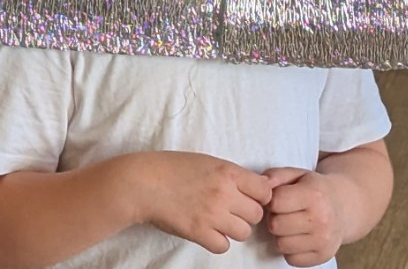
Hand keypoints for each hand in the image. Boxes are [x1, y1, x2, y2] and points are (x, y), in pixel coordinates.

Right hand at [133, 151, 272, 254]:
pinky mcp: (199, 232)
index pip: (265, 192)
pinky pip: (223, 246)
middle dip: (245, 214)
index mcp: (227, 172)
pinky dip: (217, 241)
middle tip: (229, 211)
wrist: (142, 182)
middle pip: (256, 214)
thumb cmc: (171, 168)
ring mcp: (212, 214)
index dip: (258, 197)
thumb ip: (232, 174)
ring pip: (244, 233)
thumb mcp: (206, 161)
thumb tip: (259, 188)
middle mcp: (223, 193)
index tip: (248, 198)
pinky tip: (207, 231)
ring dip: (233, 229)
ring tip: (217, 221)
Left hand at [263, 166, 345, 265]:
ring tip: (291, 225)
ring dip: (281, 236)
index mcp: (314, 195)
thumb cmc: (314, 190)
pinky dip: (290, 250)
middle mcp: (321, 220)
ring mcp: (323, 241)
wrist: (344, 207)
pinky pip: (291, 259)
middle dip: (275, 218)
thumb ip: (275, 175)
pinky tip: (298, 237)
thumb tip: (262, 184)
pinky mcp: (323, 256)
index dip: (271, 200)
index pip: (275, 202)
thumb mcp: (297, 174)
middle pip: (276, 225)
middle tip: (285, 213)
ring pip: (281, 244)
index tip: (279, 199)